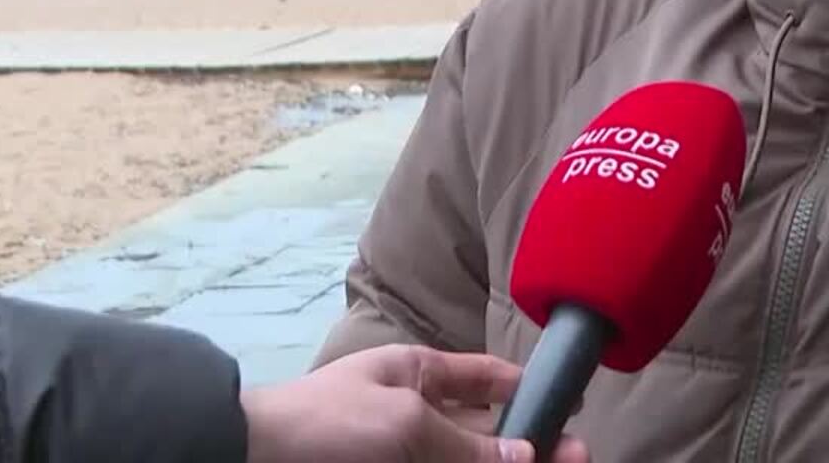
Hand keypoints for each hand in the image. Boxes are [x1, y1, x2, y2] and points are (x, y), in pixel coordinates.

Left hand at [242, 344, 590, 462]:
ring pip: (468, 460)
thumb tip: (529, 455)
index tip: (570, 408)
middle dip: (529, 445)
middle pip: (486, 431)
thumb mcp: (404, 424)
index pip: (486, 377)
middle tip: (578, 459)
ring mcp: (401, 451)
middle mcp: (414, 415)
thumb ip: (469, 442)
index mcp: (415, 374)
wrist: (250, 460)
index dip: (528, 390)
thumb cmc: (326, 425)